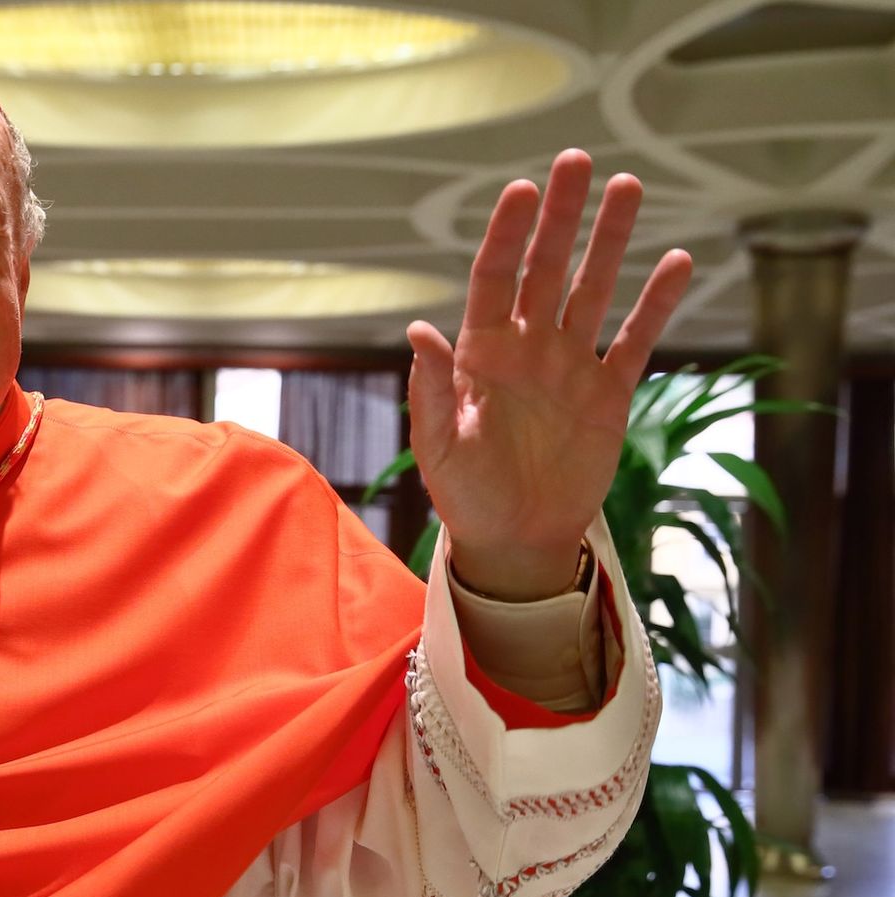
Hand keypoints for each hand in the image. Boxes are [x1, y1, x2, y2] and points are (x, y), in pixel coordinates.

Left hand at [408, 149, 692, 599]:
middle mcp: (527, 347)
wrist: (513, 538)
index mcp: (479, 354)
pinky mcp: (608, 395)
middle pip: (547, 268)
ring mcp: (570, 366)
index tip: (521, 190)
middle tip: (578, 160)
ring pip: (594, 290)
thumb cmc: (464, 494)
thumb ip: (429, 390)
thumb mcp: (438, 447)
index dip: (506, 235)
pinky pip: (635, 341)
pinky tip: (677, 262)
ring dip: (611, 241)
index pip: (493, 278)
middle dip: (561, 216)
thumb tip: (417, 330)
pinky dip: (655, 304)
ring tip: (628, 187)